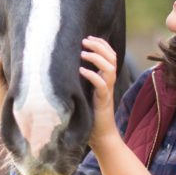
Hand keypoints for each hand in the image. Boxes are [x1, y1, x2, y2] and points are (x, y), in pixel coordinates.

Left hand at [79, 36, 119, 152]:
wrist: (100, 136)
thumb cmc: (89, 115)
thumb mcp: (84, 92)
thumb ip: (80, 80)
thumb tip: (63, 66)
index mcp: (105, 79)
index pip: (110, 55)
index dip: (101, 44)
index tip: (88, 37)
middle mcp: (108, 83)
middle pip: (112, 57)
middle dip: (99, 46)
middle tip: (85, 41)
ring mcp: (107, 92)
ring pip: (110, 68)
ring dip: (96, 58)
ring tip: (82, 52)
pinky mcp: (103, 101)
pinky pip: (101, 85)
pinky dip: (92, 75)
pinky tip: (81, 71)